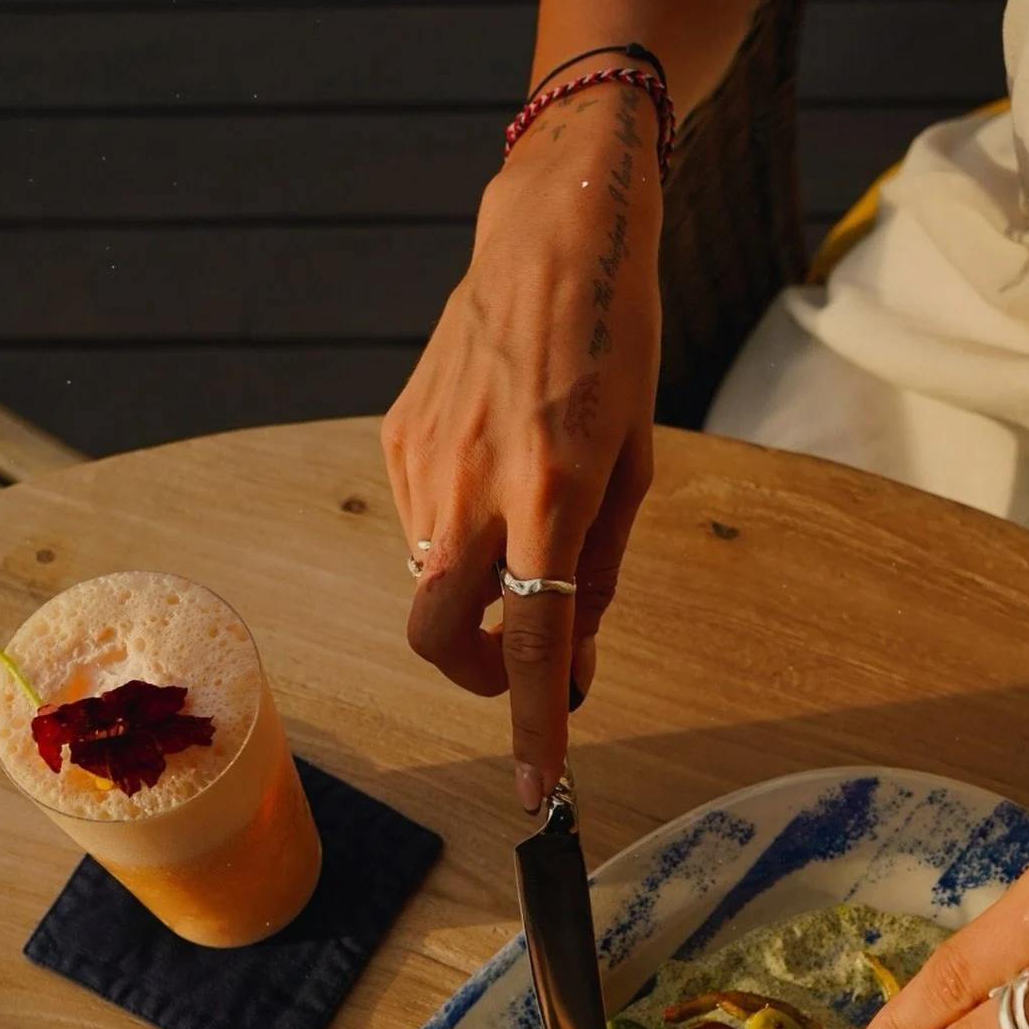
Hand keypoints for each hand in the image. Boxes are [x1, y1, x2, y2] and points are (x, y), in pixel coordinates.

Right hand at [381, 81, 661, 812]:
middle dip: (478, 675)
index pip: (536, 638)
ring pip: (433, 578)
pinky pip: (421, 524)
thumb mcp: (633, 469)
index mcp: (550, 490)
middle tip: (522, 662)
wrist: (552, 237)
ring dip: (480, 586)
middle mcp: (472, 482)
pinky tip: (495, 472)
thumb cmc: (615, 350)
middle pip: (437, 635)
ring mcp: (422, 460)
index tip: (540, 791)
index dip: (538, 723)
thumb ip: (598, 575)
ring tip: (527, 516)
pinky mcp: (395, 436)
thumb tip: (577, 670)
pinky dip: (460, 534)